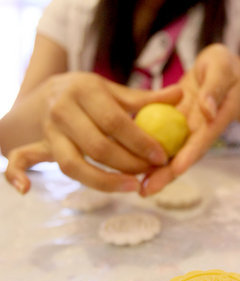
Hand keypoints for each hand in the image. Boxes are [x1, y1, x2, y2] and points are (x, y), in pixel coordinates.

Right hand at [5, 72, 182, 192]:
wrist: (49, 90)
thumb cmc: (90, 94)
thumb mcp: (114, 90)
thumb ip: (146, 98)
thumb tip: (181, 95)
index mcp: (85, 90)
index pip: (115, 121)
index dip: (140, 141)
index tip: (161, 156)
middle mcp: (63, 110)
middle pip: (98, 146)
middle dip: (129, 164)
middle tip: (151, 172)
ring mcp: (48, 130)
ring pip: (72, 163)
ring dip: (103, 181)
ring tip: (133, 187)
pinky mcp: (36, 144)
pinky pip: (20, 159)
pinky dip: (17, 174)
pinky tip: (26, 190)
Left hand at [140, 44, 239, 194]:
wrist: (220, 67)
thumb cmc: (224, 65)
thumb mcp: (222, 68)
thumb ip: (215, 87)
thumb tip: (208, 109)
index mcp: (218, 118)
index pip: (203, 140)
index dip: (190, 155)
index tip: (177, 169)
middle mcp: (201, 129)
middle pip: (184, 155)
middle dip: (167, 174)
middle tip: (147, 190)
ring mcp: (187, 129)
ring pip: (170, 152)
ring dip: (155, 170)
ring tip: (137, 187)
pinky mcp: (173, 124)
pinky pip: (160, 139)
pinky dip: (146, 150)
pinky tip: (127, 163)